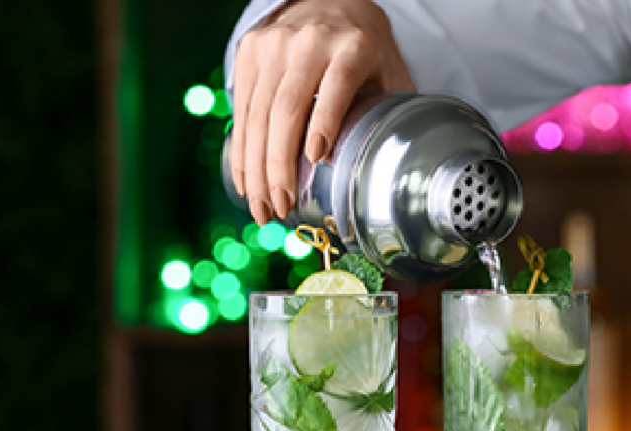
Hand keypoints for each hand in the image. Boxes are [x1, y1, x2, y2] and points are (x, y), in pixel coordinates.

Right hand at [230, 0, 414, 224]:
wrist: (333, 1)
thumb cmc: (368, 53)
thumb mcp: (389, 76)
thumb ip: (387, 116)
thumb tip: (387, 176)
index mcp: (352, 47)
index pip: (336, 86)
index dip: (324, 122)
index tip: (317, 159)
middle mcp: (309, 42)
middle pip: (287, 108)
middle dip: (280, 165)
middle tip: (282, 208)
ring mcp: (273, 45)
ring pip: (258, 114)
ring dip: (257, 169)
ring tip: (263, 209)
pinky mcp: (249, 52)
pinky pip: (241, 109)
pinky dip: (242, 151)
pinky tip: (247, 183)